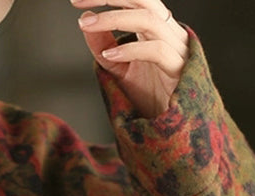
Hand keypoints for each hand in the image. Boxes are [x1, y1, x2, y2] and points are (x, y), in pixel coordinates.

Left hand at [71, 0, 190, 117]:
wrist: (170, 124)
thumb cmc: (149, 94)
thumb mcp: (117, 67)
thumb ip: (102, 45)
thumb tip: (84, 19)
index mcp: (154, 25)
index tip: (75, 1)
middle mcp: (167, 30)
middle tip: (78, 3)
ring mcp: (176, 46)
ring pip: (148, 19)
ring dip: (114, 19)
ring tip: (87, 26)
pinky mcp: (179, 67)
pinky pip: (156, 50)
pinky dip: (131, 50)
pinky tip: (109, 56)